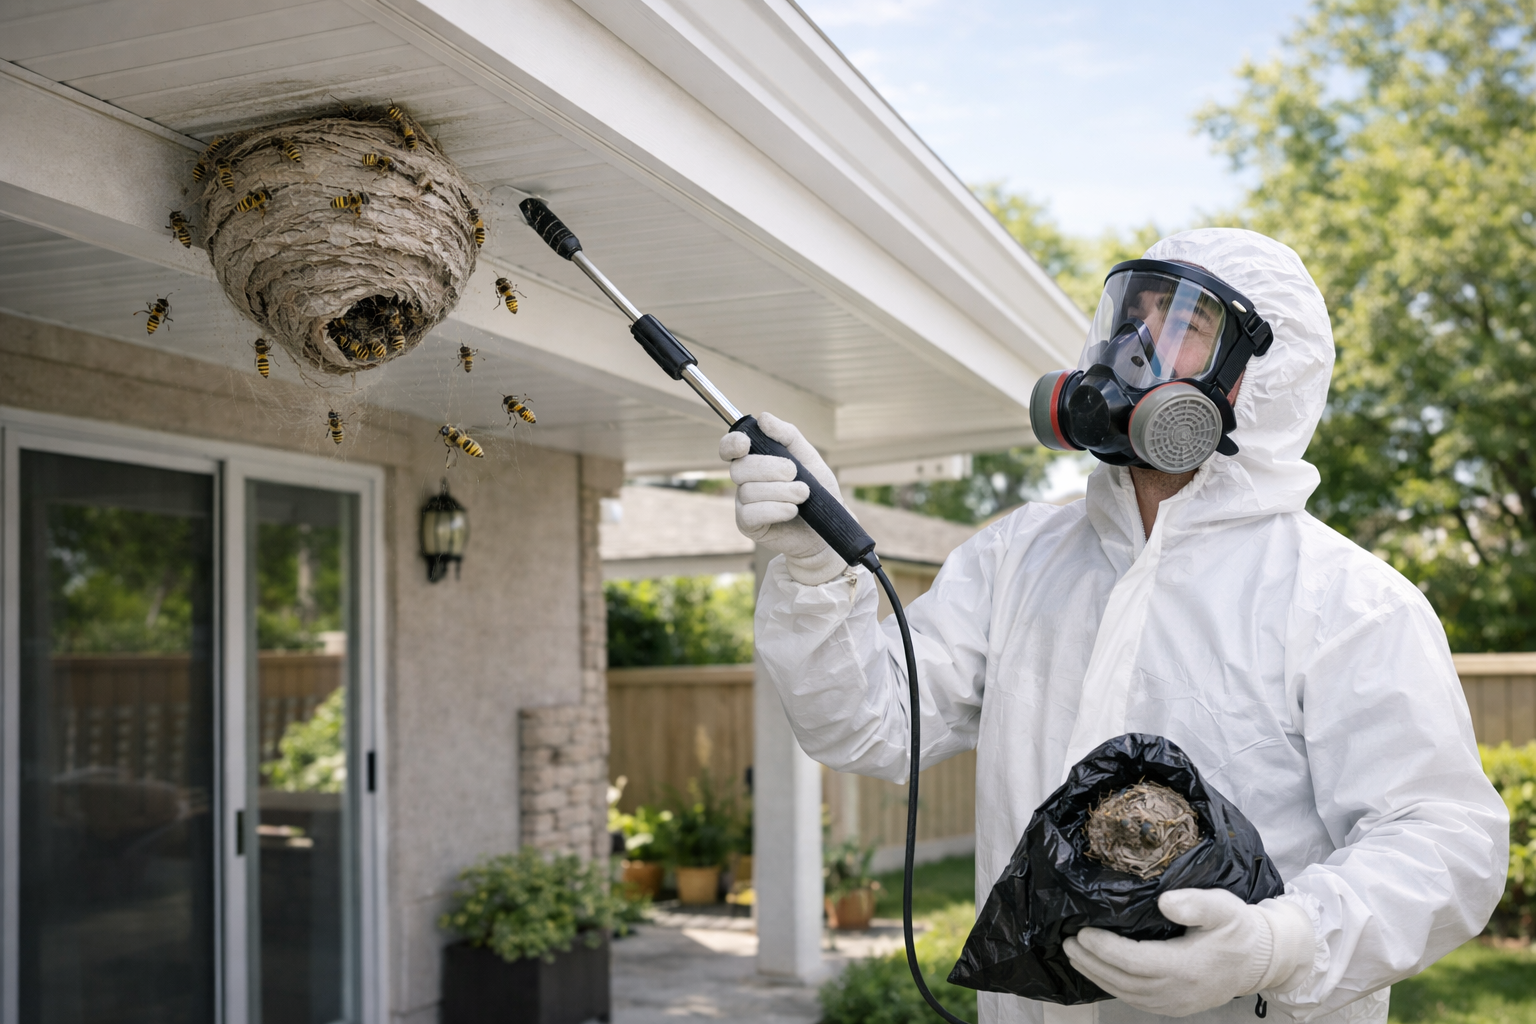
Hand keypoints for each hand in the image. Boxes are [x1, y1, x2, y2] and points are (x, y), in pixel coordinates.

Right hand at [719, 412, 848, 585]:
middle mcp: (745, 482)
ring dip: (781, 491)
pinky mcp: (749, 526)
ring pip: (748, 491)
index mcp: (756, 461)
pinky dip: (775, 509)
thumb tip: (763, 418)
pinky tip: (792, 510)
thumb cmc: (818, 493)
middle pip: (740, 468)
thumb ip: (787, 436)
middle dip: (769, 468)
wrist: (828, 529)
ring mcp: (744, 505)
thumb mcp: (808, 458)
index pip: (730, 448)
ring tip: (804, 495)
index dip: (732, 444)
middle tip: (794, 473)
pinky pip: (751, 513)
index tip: (745, 444)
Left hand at [1062, 889, 1313, 1017]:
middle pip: (1123, 980)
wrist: (1262, 961)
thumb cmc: (1239, 930)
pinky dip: (1113, 985)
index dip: (1104, 948)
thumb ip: (1196, 904)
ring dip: (1097, 975)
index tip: (1082, 931)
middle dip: (1091, 961)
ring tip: (1074, 954)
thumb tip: (1163, 902)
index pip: (1134, 960)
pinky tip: (1099, 971)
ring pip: (1126, 993)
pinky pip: (1137, 1000)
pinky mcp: (1175, 1007)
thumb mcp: (1224, 908)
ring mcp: (1175, 1004)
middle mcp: (1176, 991)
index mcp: (1185, 967)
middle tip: (1067, 941)